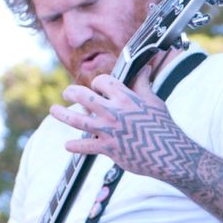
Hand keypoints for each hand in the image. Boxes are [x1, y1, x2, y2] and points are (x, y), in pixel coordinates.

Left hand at [51, 64, 178, 177]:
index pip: (102, 81)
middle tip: (66, 93)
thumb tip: (145, 67)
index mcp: (125, 97)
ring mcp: (108, 130)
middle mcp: (114, 111)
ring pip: (77, 119)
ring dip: (61, 114)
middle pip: (83, 96)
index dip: (97, 83)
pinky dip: (74, 146)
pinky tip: (67, 145)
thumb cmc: (164, 126)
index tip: (96, 87)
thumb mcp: (154, 101)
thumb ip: (144, 84)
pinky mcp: (107, 148)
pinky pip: (85, 146)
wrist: (170, 154)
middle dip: (71, 92)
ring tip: (53, 110)